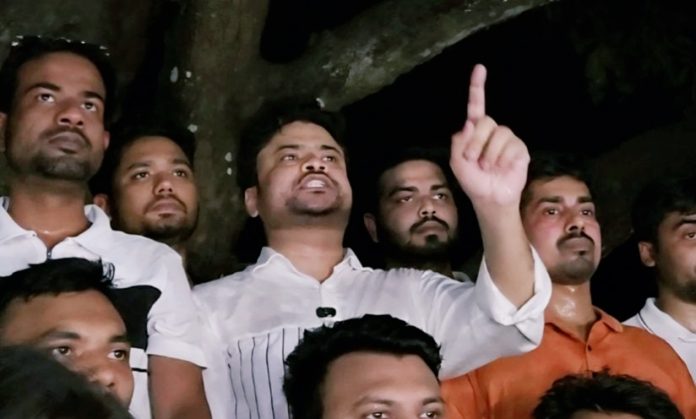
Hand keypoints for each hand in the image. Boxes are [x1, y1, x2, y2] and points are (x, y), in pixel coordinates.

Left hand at [450, 64, 528, 206]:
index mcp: (475, 131)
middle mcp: (492, 131)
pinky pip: (512, 146)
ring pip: (499, 134)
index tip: (479, 68)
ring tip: (488, 167)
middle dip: (476, 142)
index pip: (476, 105)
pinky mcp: (520, 149)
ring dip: (489, 154)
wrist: (489, 198)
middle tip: (473, 160)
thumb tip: (470, 122)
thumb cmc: (473, 180)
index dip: (477, 87)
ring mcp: (507, 139)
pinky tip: (502, 168)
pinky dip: (503, 159)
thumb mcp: (457, 162)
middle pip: (485, 122)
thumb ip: (459, 142)